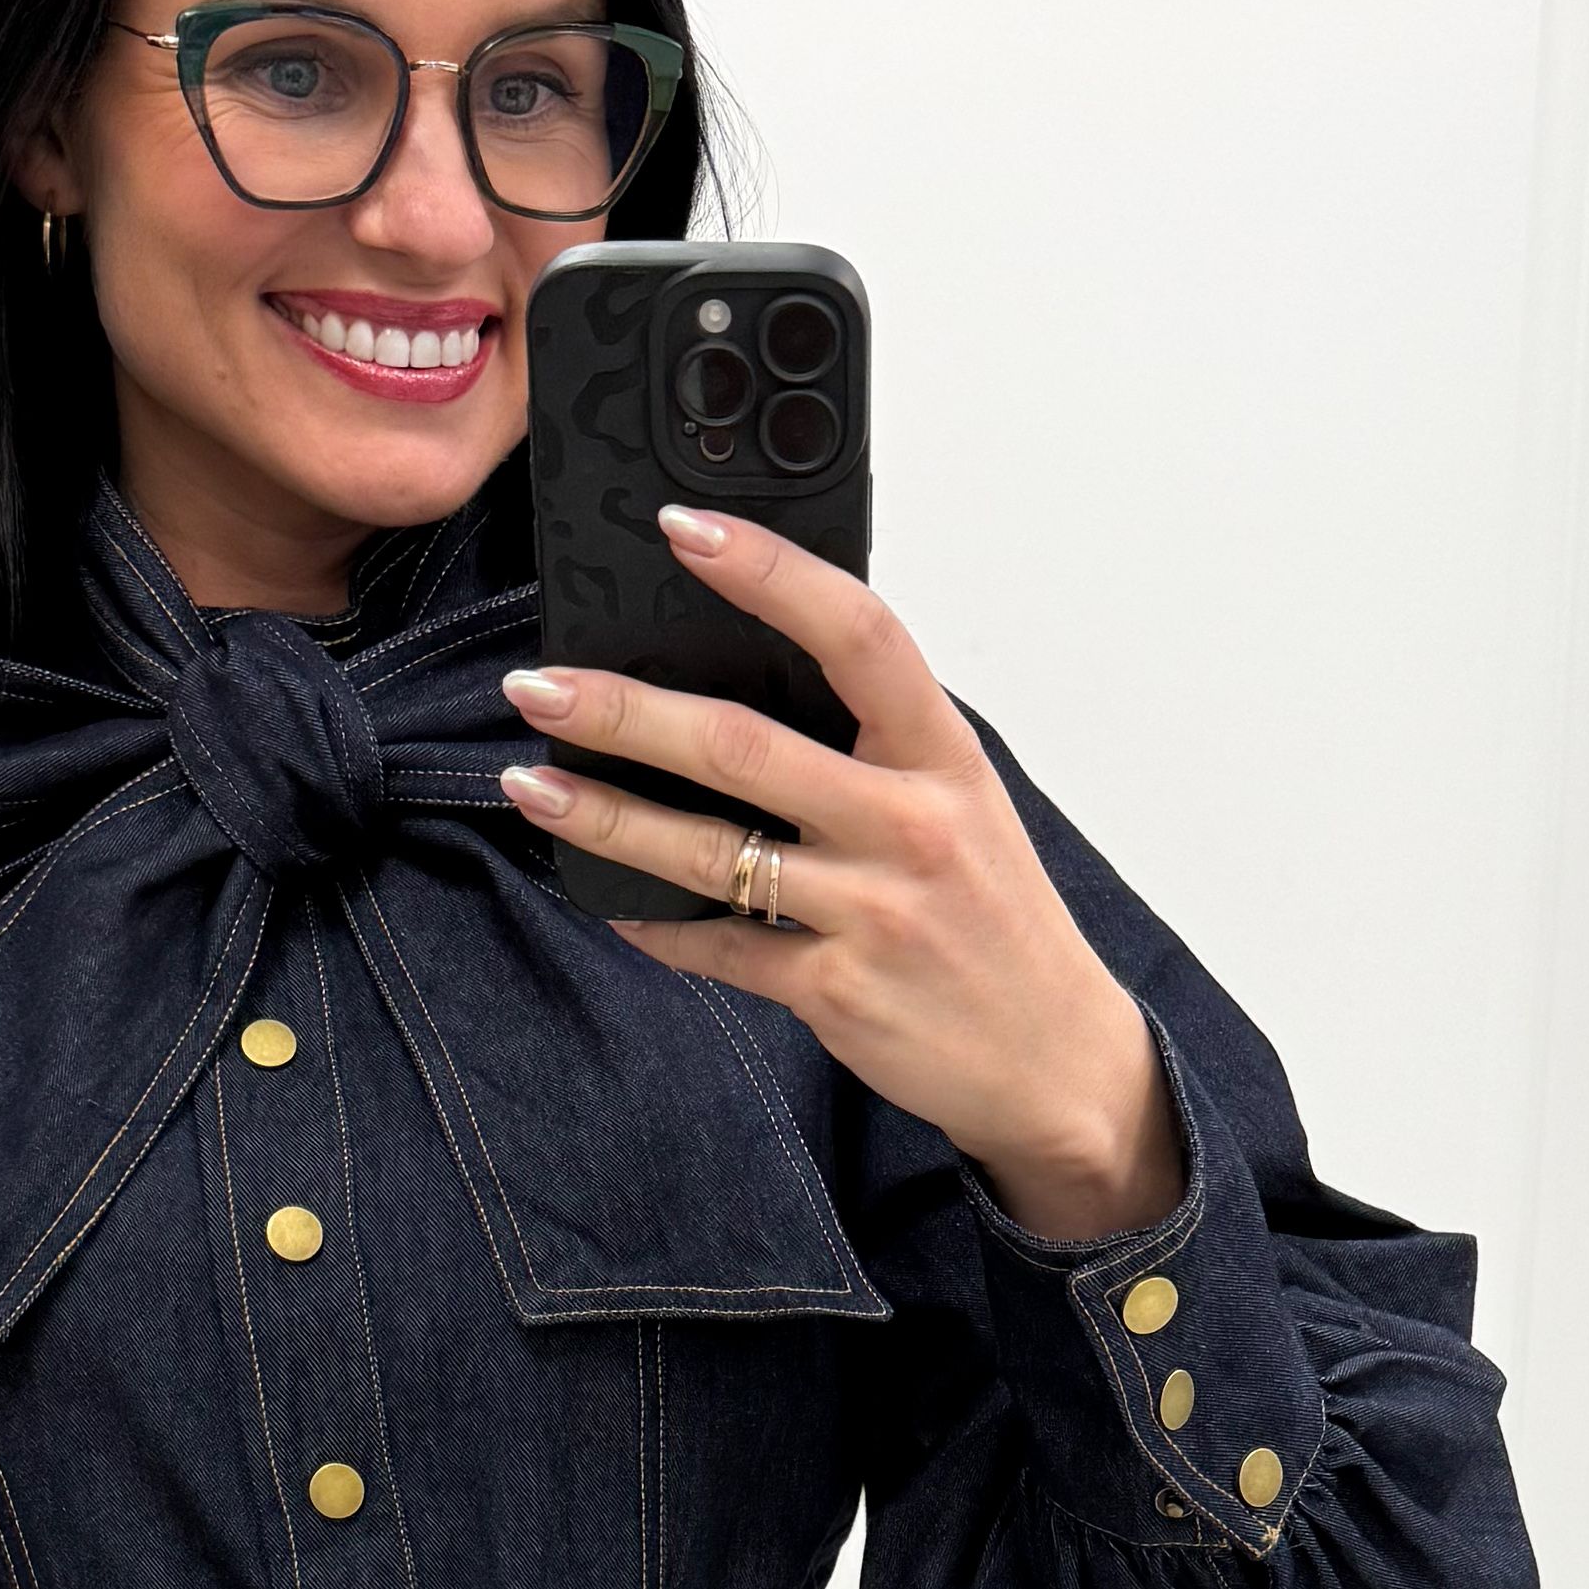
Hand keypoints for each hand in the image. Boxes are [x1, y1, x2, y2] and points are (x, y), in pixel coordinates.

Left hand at [498, 513, 1184, 1248]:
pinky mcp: (836, 992)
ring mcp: (872, 914)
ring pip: (709, 853)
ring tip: (532, 783)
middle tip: (540, 684)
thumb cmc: (996, 919)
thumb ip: (878, 745)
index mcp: (944, 757)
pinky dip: (652, 922)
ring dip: (606, 815)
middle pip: (744, 748)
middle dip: (625, 710)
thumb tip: (750, 677)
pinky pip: (719, 948)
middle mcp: (911, 826)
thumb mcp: (964, 805)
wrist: (1055, 1060)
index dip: (770, 572)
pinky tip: (603, 893)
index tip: (686, 528)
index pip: (857, 635)